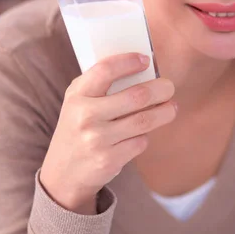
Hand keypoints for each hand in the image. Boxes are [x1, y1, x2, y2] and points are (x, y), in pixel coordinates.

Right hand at [40, 53, 175, 214]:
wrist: (63, 173)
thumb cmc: (78, 128)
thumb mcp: (78, 102)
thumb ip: (101, 84)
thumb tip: (142, 67)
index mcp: (77, 95)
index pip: (105, 70)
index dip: (129, 62)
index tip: (145, 60)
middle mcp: (86, 116)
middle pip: (137, 96)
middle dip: (161, 89)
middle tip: (169, 87)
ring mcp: (97, 139)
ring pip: (144, 120)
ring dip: (165, 112)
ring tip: (172, 107)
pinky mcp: (109, 159)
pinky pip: (140, 141)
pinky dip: (146, 136)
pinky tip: (143, 133)